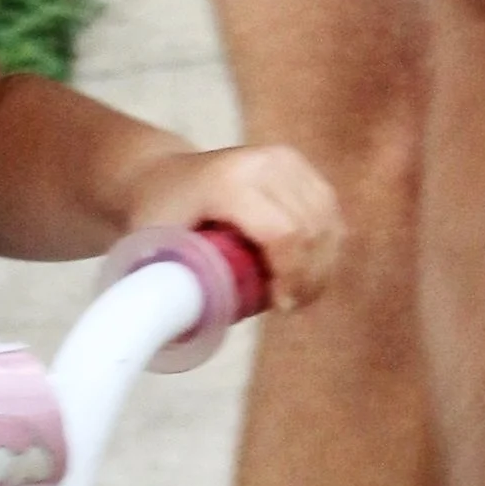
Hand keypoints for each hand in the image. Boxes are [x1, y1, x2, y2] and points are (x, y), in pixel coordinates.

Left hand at [137, 142, 342, 311]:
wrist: (162, 175)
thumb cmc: (155, 216)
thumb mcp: (155, 249)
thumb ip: (174, 284)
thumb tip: (200, 325)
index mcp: (229, 182)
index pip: (283, 234)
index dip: (291, 276)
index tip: (280, 306)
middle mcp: (265, 163)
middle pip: (311, 229)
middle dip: (309, 276)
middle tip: (290, 306)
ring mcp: (287, 160)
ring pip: (327, 221)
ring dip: (322, 264)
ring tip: (300, 292)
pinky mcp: (300, 166)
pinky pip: (329, 212)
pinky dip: (326, 245)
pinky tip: (310, 270)